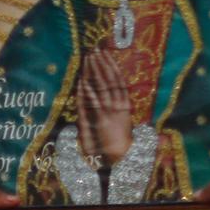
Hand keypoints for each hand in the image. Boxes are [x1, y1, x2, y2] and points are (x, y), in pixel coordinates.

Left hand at [79, 49, 133, 163]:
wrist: (120, 158)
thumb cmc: (121, 142)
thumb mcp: (124, 123)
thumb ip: (119, 109)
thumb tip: (116, 96)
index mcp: (125, 105)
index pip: (118, 80)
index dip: (110, 66)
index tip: (104, 54)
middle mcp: (118, 106)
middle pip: (109, 81)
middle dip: (101, 65)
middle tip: (94, 51)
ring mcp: (108, 113)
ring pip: (101, 89)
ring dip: (94, 74)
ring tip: (89, 59)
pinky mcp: (99, 122)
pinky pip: (93, 105)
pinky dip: (88, 93)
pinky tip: (83, 82)